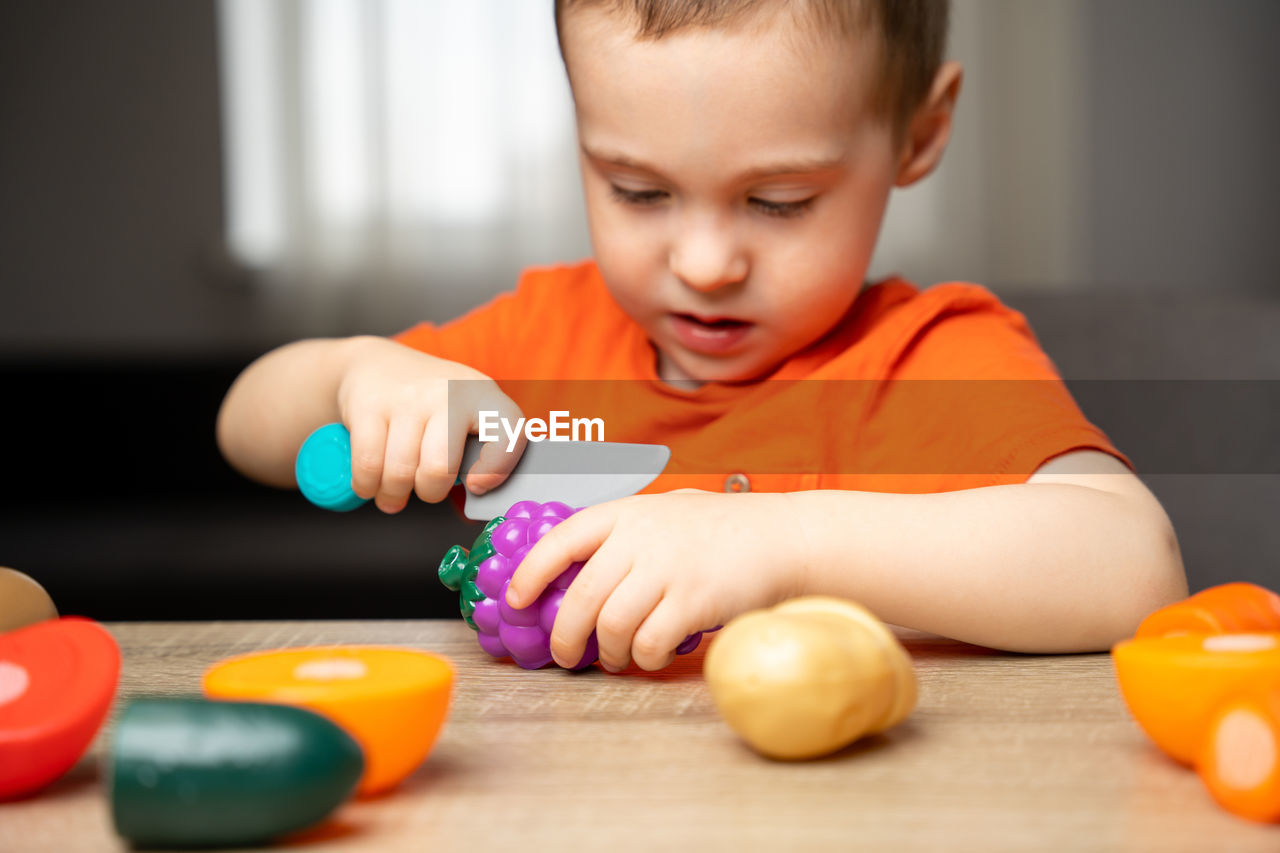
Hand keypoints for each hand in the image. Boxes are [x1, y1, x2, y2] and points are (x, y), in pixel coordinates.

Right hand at [335, 337, 525, 512]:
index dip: (497, 468)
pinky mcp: (369, 405)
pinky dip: (367, 486)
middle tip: (426, 490)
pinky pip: (368, 466)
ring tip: (394, 492)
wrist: (376, 364)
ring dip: (394, 494)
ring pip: (400, 473)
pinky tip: (370, 484)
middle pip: (439, 468)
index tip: (476, 485)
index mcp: (483, 395)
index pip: (508, 433)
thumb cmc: (430, 404)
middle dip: (430, 492)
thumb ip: (477, 448)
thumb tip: (479, 494)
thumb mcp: (463, 412)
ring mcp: (406, 397)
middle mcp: (448, 392)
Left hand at [505, 490, 806, 670]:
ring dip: (607, 653)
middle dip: (565, 635)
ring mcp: (667, 569)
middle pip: (581, 596)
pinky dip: (643, 658)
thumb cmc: (723, 528)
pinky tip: (652, 655)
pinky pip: (648, 643)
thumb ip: (625, 532)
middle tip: (564, 654)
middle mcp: (642, 537)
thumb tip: (575, 569)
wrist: (783, 537)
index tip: (517, 600)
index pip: (562, 539)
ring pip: (611, 626)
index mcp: (628, 512)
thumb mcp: (666, 511)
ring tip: (615, 659)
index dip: (531, 572)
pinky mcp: (693, 601)